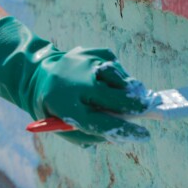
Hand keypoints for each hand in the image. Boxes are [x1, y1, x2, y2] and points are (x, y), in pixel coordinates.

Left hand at [0, 17, 152, 145]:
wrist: (37, 73)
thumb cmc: (54, 107)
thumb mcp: (63, 127)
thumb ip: (90, 136)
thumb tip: (121, 136)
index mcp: (65, 106)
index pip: (100, 122)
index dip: (125, 131)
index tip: (145, 136)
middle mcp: (75, 82)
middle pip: (115, 97)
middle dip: (137, 106)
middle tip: (151, 111)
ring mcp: (84, 64)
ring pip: (119, 78)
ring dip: (129, 89)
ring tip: (132, 96)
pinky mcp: (92, 52)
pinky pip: (115, 65)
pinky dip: (119, 76)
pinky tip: (112, 82)